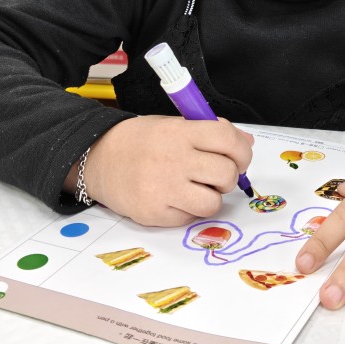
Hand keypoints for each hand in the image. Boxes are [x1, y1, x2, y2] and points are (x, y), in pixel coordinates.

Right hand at [69, 116, 252, 226]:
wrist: (97, 159)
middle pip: (226, 174)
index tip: (240, 157)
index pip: (227, 139)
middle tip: (216, 174)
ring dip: (211, 197)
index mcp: (179, 132)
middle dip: (228, 176)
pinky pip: (190, 218)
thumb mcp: (173, 125)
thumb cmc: (139, 141)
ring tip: (196, 188)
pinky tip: (174, 197)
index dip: (242, 151)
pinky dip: (189, 210)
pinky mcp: (155, 213)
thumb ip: (210, 133)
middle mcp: (173, 160)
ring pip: (213, 203)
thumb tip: (247, 144)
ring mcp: (163, 189)